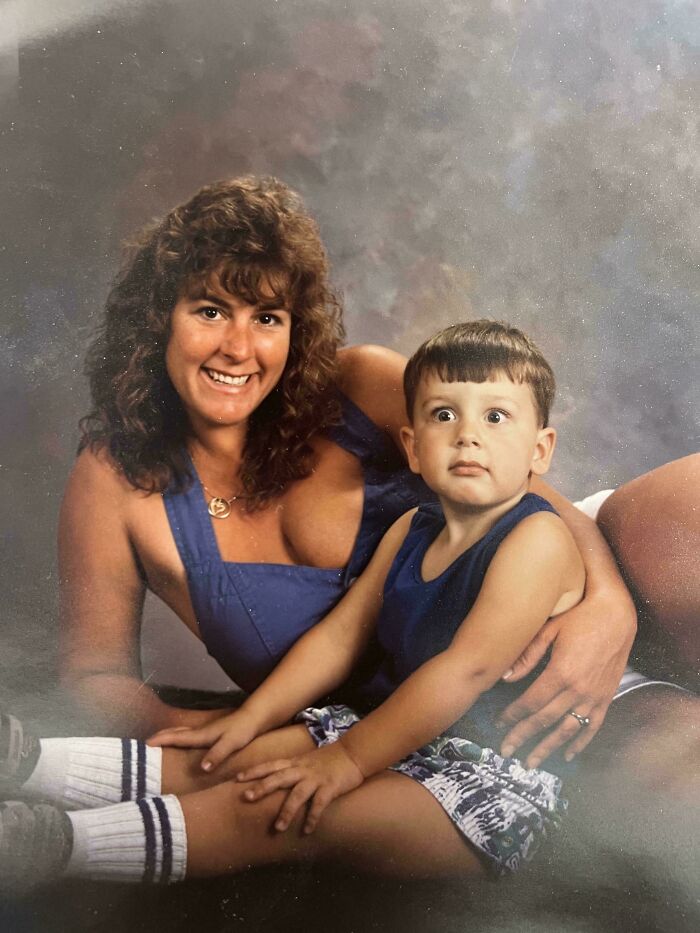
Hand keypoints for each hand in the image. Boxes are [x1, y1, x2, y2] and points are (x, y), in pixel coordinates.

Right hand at [147, 709, 258, 771]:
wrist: (255, 718)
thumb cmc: (243, 730)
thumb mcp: (231, 744)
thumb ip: (217, 754)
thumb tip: (202, 768)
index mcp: (202, 735)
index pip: (177, 737)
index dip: (161, 740)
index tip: (145, 744)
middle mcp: (201, 731)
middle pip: (176, 732)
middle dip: (160, 736)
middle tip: (145, 744)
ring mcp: (206, 731)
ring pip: (182, 732)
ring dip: (168, 736)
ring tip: (158, 742)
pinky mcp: (212, 733)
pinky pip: (189, 735)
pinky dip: (179, 737)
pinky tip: (182, 742)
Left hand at [237, 742, 364, 833]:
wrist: (353, 753)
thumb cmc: (328, 759)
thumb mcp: (306, 761)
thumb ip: (291, 770)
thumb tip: (273, 782)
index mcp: (295, 763)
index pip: (271, 765)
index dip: (254, 771)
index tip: (236, 779)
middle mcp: (302, 769)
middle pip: (279, 777)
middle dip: (262, 787)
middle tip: (246, 798)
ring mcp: (316, 778)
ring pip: (297, 794)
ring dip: (287, 811)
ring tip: (277, 828)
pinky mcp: (330, 786)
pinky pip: (320, 803)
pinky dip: (313, 817)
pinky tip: (307, 831)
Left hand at [498, 587, 636, 766]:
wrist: (616, 614)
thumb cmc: (579, 617)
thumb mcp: (549, 630)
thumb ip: (527, 655)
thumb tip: (505, 677)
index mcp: (561, 672)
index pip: (531, 702)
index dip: (513, 715)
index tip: (499, 722)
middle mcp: (578, 689)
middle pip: (544, 720)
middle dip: (522, 737)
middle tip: (505, 751)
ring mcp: (594, 696)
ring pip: (567, 730)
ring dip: (547, 748)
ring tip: (531, 763)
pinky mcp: (606, 698)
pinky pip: (592, 727)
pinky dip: (579, 744)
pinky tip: (566, 755)